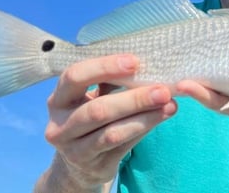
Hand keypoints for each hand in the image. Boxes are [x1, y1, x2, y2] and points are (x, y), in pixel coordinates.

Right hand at [42, 54, 176, 188]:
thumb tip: (146, 66)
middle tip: (162, 90)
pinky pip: (123, 146)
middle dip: (134, 99)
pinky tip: (162, 117)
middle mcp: (60, 126)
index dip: (105, 67)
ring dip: (145, 116)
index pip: (75, 77)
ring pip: (113, 132)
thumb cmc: (91, 115)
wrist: (80, 162)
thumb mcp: (93, 96)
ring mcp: (74, 150)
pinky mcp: (94, 165)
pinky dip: (144, 129)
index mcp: (58, 99)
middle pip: (98, 110)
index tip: (135, 62)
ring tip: (170, 104)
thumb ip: (112, 81)